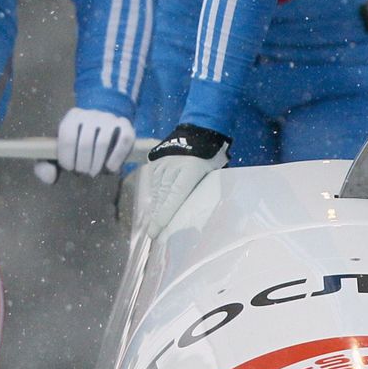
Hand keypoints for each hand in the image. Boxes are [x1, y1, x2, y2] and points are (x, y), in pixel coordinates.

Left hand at [56, 108, 135, 176]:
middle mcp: (91, 114)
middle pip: (86, 142)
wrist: (102, 131)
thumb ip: (45, 167)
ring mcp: (109, 118)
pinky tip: (111, 168)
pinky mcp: (126, 124)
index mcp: (72, 117)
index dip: (67, 157)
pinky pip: (124, 140)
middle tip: (83, 172)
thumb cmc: (76, 147)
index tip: (70, 168)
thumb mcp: (57, 155)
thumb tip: (50, 176)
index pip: (67, 137)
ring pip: (103, 143)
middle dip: (83, 164)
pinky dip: (117, 157)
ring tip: (94, 172)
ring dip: (97, 163)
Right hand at [132, 123, 230, 237]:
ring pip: (156, 193)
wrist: (198, 132)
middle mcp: (171, 169)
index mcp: (189, 172)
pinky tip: (157, 207)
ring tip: (155, 225)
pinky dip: (156, 196)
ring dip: (156, 208)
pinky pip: (154, 185)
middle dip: (157, 218)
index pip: (174, 199)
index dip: (164, 217)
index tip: (156, 232)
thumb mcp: (213, 174)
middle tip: (154, 235)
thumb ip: (206, 191)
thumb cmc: (211, 157)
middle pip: (162, 199)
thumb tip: (203, 213)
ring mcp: (161, 166)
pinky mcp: (155, 164)